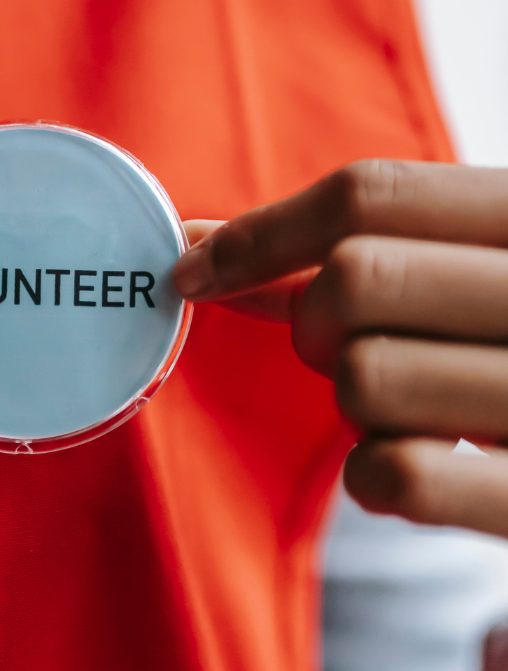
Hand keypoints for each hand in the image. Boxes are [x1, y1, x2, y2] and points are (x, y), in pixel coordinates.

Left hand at [173, 160, 507, 537]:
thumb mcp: (480, 265)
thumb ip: (367, 248)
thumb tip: (204, 249)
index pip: (370, 194)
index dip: (259, 231)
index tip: (192, 266)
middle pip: (354, 281)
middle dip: (311, 319)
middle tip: (343, 343)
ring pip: (363, 377)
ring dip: (352, 398)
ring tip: (408, 404)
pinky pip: (398, 476)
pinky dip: (374, 475)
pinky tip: (411, 465)